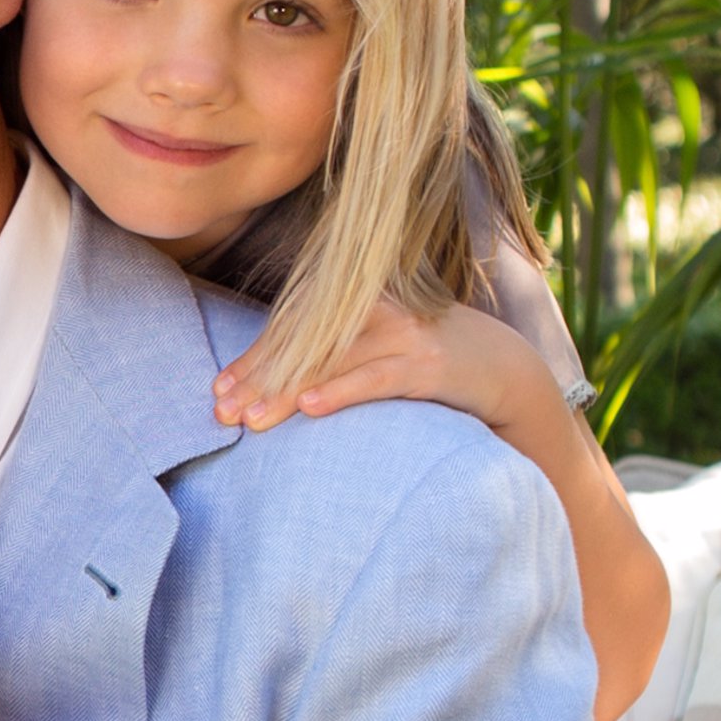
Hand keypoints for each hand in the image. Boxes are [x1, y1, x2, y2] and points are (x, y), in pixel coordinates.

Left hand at [215, 296, 557, 440]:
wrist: (502, 368)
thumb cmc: (424, 360)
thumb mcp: (375, 347)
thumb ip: (331, 353)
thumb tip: (269, 379)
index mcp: (357, 300)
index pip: (294, 328)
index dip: (254, 358)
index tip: (218, 389)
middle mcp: (376, 308)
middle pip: (304, 343)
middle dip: (260, 379)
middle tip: (222, 411)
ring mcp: (403, 333)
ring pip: (332, 362)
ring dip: (288, 393)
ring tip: (252, 420)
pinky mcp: (427, 364)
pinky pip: (377, 378)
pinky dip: (342, 391)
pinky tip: (311, 408)